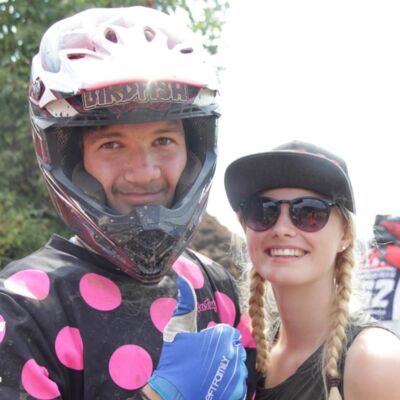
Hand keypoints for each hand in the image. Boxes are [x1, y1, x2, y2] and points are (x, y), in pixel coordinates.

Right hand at [147, 276, 246, 399]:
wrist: (172, 394)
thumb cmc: (175, 359)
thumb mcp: (177, 328)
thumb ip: (185, 302)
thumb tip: (183, 278)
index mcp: (222, 337)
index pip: (230, 332)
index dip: (218, 338)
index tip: (206, 345)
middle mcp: (233, 354)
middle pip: (235, 347)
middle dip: (224, 350)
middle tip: (207, 358)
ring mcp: (237, 375)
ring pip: (238, 364)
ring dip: (228, 365)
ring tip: (210, 371)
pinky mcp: (237, 392)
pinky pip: (239, 381)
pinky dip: (230, 382)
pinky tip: (215, 382)